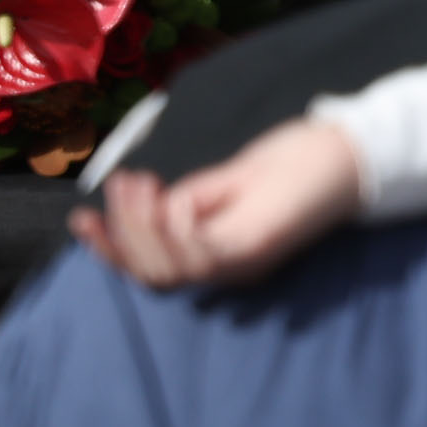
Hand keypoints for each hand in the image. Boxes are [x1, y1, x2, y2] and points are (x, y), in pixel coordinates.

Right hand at [66, 118, 365, 289]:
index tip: (80, 219)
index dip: (110, 251)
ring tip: (141, 184)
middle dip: (123, 232)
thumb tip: (142, 208)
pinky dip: (176, 231)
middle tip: (124, 185)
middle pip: (153, 274)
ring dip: (142, 228)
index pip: (151, 270)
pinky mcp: (259, 247)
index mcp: (219, 255)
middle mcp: (229, 269)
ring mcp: (244, 262)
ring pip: (171, 270)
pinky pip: (203, 257)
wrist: (346, 152)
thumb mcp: (222, 183)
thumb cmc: (290, 164)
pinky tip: (172, 198)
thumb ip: (184, 201)